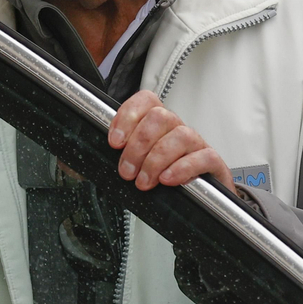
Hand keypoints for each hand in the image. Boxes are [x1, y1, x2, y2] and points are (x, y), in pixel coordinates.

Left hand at [108, 90, 233, 192]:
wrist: (201, 202)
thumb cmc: (164, 182)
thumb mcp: (137, 167)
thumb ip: (117, 158)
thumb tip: (89, 160)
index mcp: (158, 126)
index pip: (146, 101)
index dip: (128, 116)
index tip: (115, 141)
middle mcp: (178, 130)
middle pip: (160, 117)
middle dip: (138, 146)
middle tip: (127, 171)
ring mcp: (197, 145)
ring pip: (181, 135)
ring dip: (156, 160)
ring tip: (144, 181)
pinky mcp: (212, 163)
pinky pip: (203, 156)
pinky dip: (183, 168)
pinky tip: (168, 180)